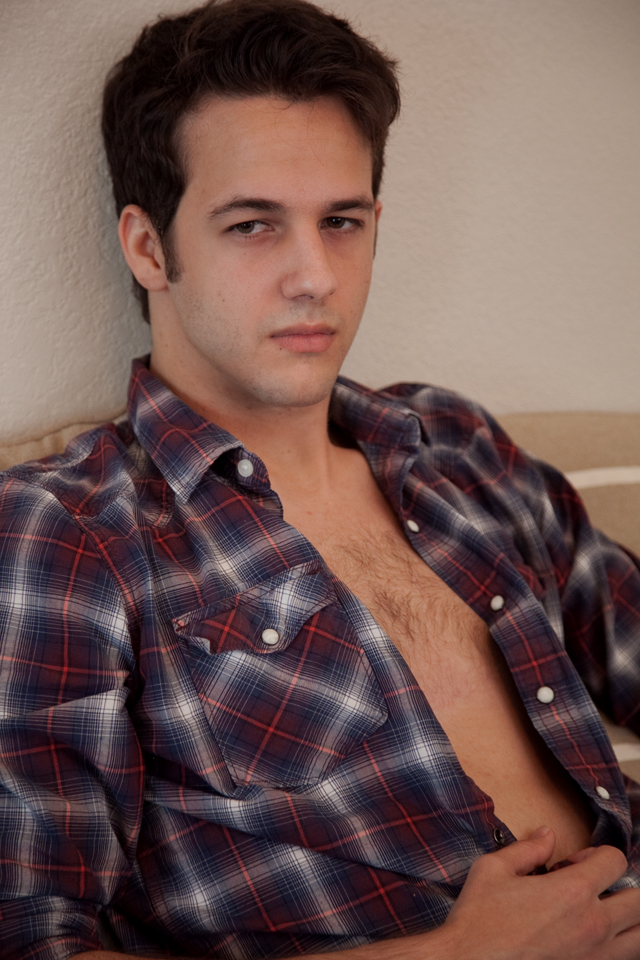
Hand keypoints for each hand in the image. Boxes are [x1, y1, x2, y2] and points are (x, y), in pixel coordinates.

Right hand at [441, 825, 639, 958]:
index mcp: (573, 892)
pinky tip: (585, 942)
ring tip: (598, 917)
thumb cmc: (478, 920)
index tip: (575, 863)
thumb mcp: (494, 869)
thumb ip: (528, 849)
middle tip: (593, 889)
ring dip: (625, 923)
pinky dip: (613, 949)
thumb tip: (548, 835)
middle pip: (638, 902)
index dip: (598, 854)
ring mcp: (593, 958)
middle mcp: (593, 926)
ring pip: (638, 939)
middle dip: (620, 888)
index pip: (616, 861)